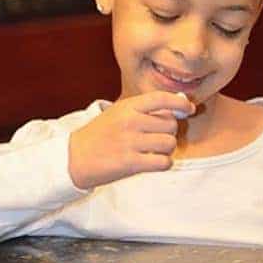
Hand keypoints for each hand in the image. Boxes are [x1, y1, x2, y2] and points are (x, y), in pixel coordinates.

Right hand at [68, 91, 194, 189]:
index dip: (180, 103)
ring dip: (166, 150)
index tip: (188, 109)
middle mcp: (130, 121)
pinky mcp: (130, 163)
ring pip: (169, 144)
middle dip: (168, 132)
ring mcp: (130, 142)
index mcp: (127, 106)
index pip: (162, 98)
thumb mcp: (118, 113)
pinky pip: (163, 162)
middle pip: (170, 124)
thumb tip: (180, 102)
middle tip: (156, 138)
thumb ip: (145, 108)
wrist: (74, 157)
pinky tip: (152, 162)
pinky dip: (162, 164)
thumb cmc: (99, 135)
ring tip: (152, 151)